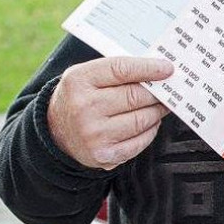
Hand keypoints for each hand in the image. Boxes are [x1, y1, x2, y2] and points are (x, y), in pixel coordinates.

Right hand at [47, 57, 173, 169]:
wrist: (56, 133)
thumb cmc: (78, 98)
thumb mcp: (87, 75)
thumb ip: (117, 69)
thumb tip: (157, 69)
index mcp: (79, 80)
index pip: (122, 69)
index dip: (149, 68)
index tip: (167, 68)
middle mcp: (84, 107)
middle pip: (135, 96)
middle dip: (157, 93)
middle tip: (166, 90)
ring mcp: (94, 134)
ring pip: (142, 119)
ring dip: (157, 112)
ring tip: (159, 106)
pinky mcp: (104, 155)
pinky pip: (140, 141)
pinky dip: (150, 131)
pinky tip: (149, 123)